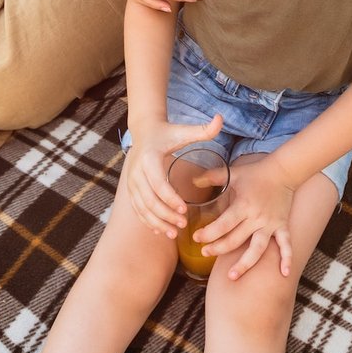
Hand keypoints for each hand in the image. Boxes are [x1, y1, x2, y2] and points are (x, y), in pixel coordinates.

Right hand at [125, 115, 222, 237]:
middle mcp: (136, 172)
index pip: (159, 184)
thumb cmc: (167, 133)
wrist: (144, 132)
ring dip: (157, 222)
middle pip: (150, 200)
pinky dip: (148, 222)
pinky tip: (160, 231)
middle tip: (183, 224)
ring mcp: (132, 183)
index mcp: (149, 159)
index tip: (185, 210)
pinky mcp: (131, 190)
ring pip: (142, 208)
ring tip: (174, 233)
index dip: (171, 199)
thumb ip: (204, 129)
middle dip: (166, 215)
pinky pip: (138, 210)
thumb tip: (220, 118)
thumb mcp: (183, 131)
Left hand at [192, 155, 297, 278]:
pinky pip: (285, 244)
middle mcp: (257, 217)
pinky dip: (287, 258)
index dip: (209, 233)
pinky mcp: (282, 226)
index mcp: (244, 205)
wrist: (283, 171)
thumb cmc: (256, 173)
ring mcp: (271, 224)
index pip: (223, 224)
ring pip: (257, 249)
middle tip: (205, 254)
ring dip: (245, 264)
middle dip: (218, 249)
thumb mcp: (233, 173)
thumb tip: (192, 180)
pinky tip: (284, 273)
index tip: (196, 238)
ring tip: (232, 276)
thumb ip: (212, 177)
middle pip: (235, 240)